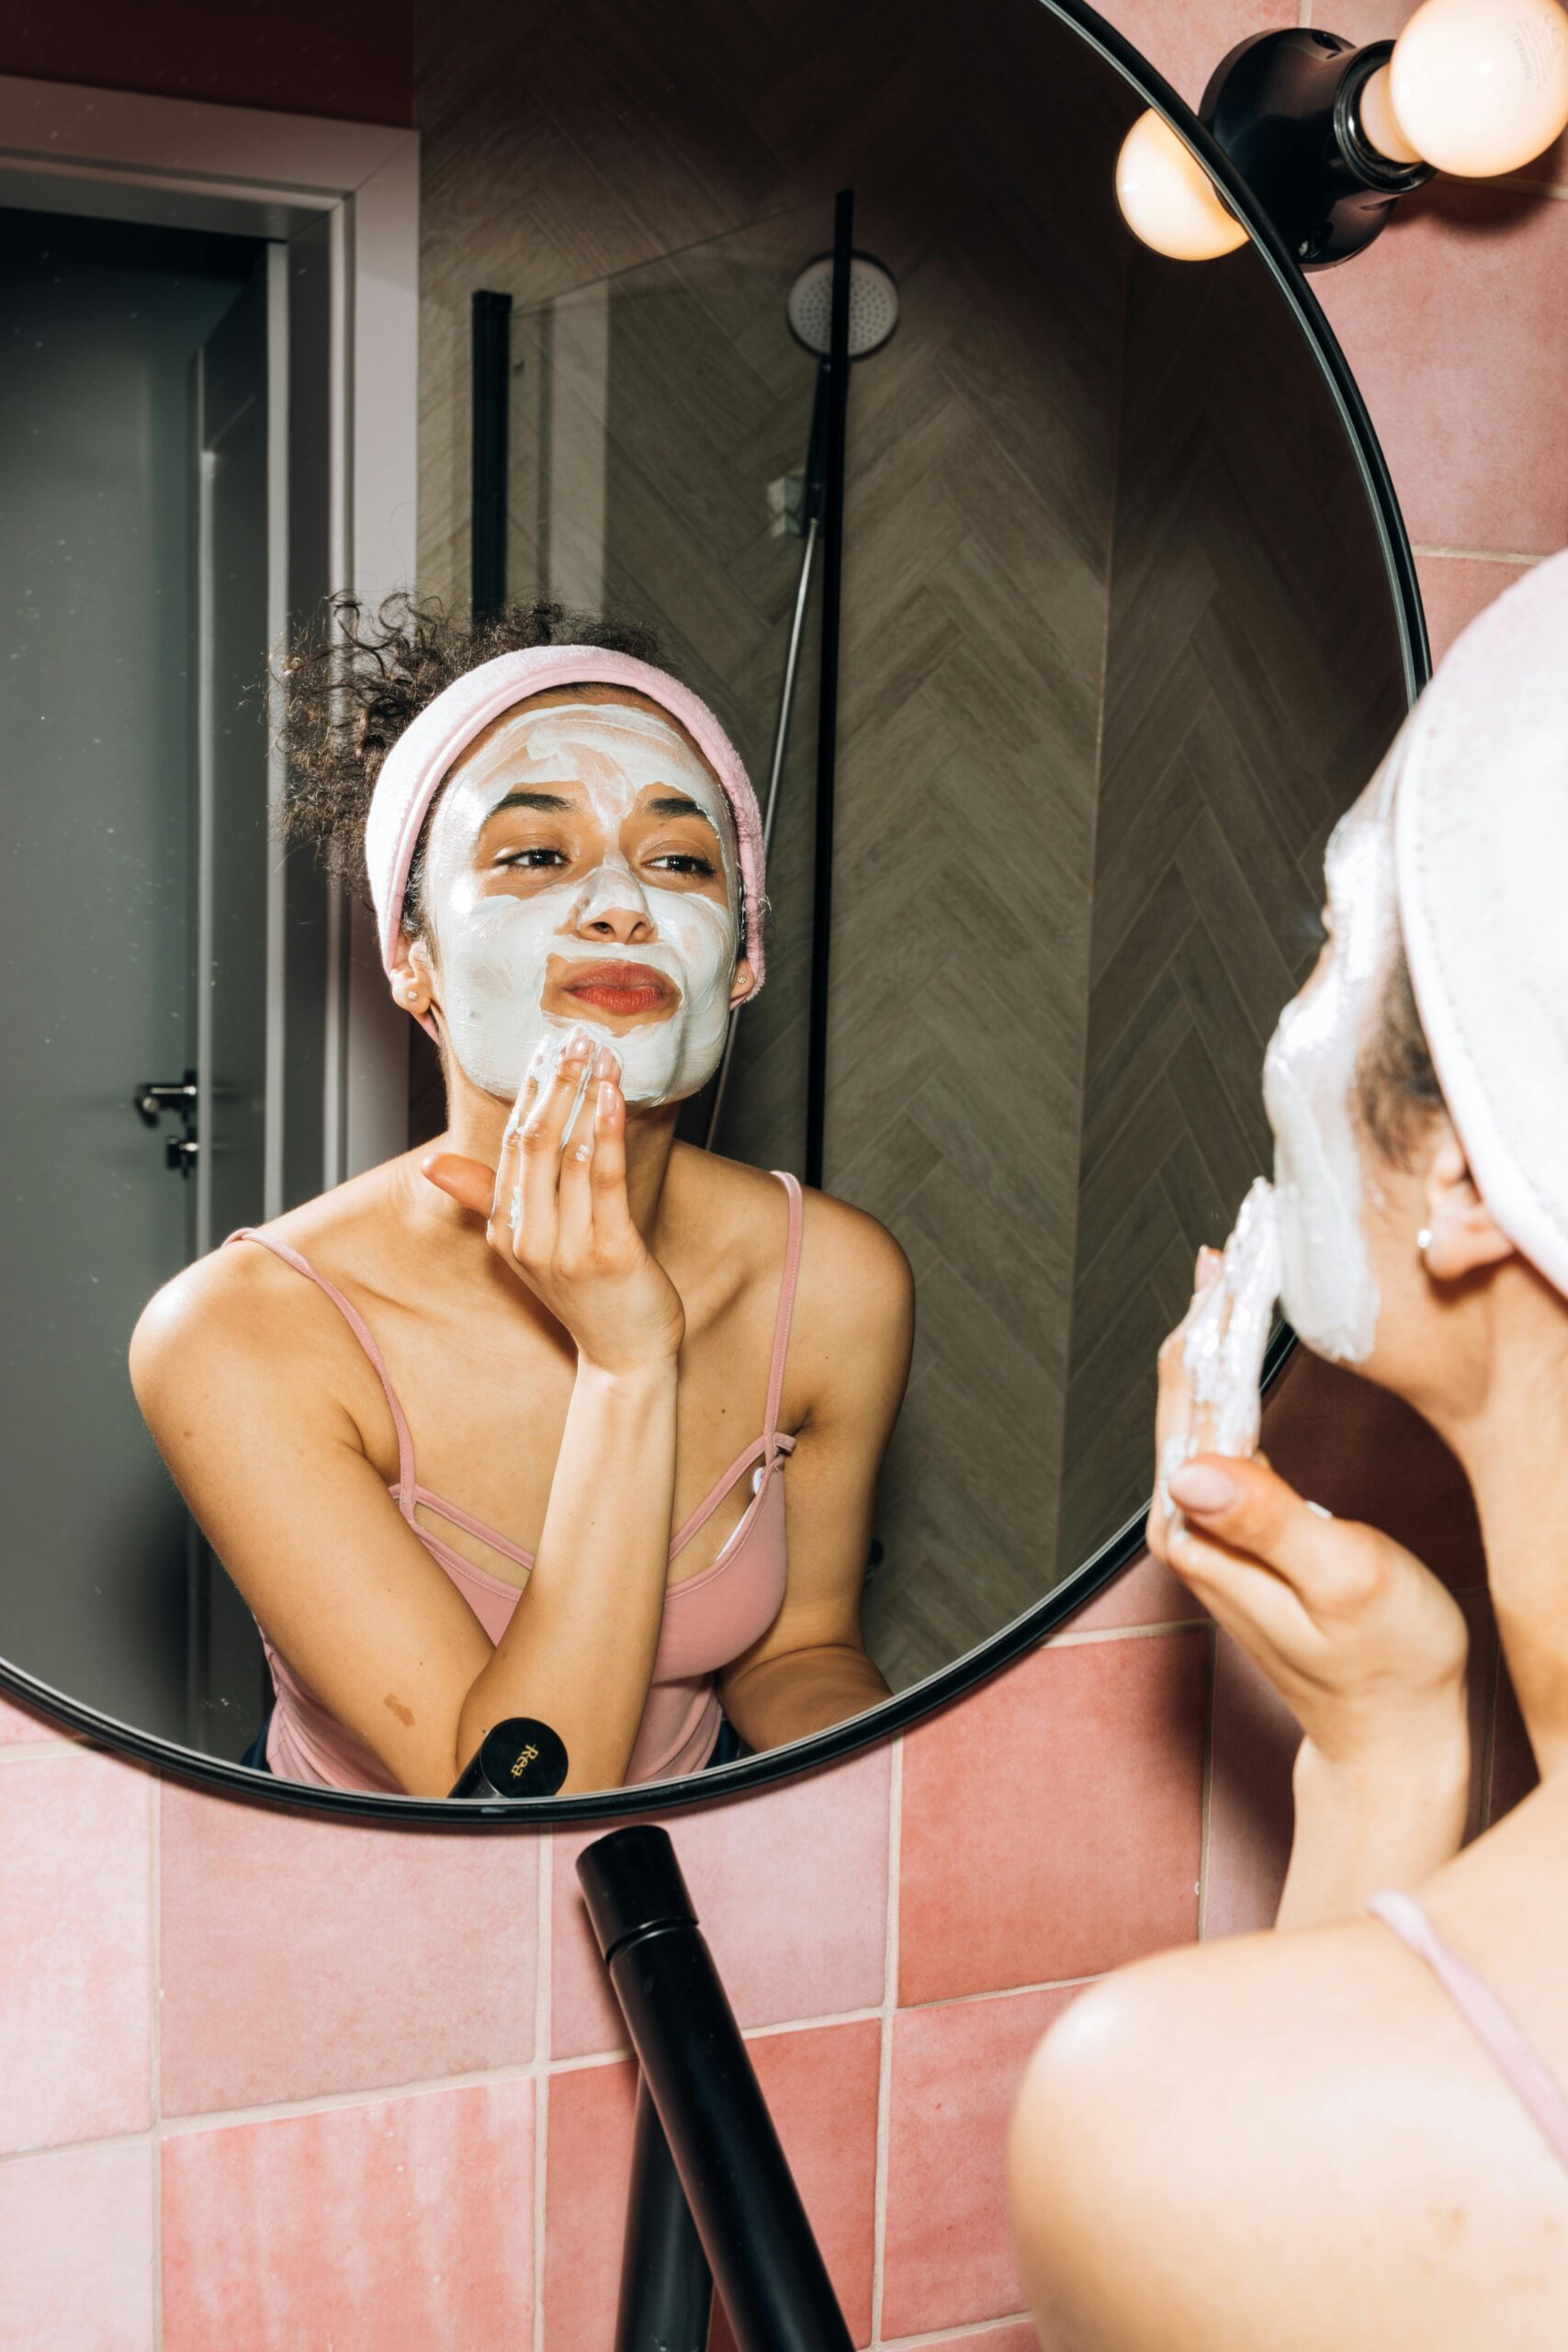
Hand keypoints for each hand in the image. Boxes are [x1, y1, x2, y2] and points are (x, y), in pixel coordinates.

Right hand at [422, 1030, 685, 1374]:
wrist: (625, 1355)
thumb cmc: (586, 1296)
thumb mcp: (528, 1248)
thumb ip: (488, 1199)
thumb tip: (432, 1166)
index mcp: (505, 1231)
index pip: (510, 1148)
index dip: (526, 1096)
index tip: (541, 1050)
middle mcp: (528, 1238)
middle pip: (534, 1144)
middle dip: (553, 1086)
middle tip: (571, 1038)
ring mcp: (567, 1247)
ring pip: (568, 1155)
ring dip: (584, 1098)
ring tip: (598, 1054)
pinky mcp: (609, 1253)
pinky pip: (603, 1181)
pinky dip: (606, 1134)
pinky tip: (614, 1097)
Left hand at [1148, 1254, 1469, 1771]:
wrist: (1391, 1737)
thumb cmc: (1384, 1665)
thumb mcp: (1344, 1582)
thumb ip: (1271, 1519)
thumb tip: (1194, 1465)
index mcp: (1201, 1525)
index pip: (1195, 1392)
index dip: (1217, 1316)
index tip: (1241, 1252)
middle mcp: (1186, 1521)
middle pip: (1185, 1387)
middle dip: (1208, 1307)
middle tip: (1240, 1232)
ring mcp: (1206, 1525)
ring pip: (1197, 1402)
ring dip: (1214, 1332)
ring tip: (1237, 1263)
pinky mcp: (1234, 1527)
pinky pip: (1221, 1428)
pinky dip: (1230, 1372)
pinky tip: (1241, 1340)